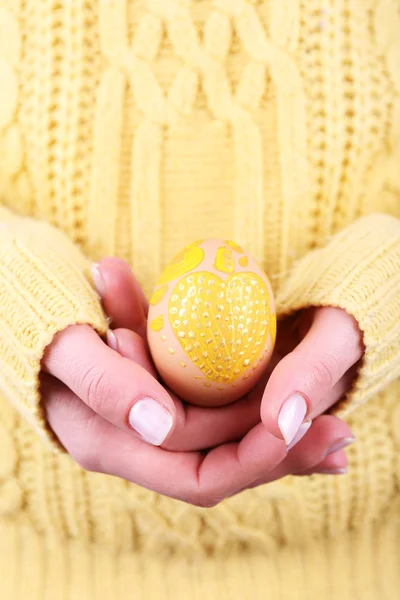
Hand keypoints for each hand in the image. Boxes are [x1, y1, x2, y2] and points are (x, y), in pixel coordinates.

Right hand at [40, 259, 354, 505]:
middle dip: (282, 454)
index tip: (291, 426)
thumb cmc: (46, 326)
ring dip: (284, 441)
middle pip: (223, 468)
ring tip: (337, 426)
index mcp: (110, 445)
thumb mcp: (65, 345)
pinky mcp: (170, 407)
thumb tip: (158, 424)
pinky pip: (222, 424)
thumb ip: (104, 383)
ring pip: (228, 449)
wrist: (34, 316)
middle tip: (338, 429)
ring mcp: (156, 430)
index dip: (248, 458)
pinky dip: (263, 419)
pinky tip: (303, 412)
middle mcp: (139, 449)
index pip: (194, 473)